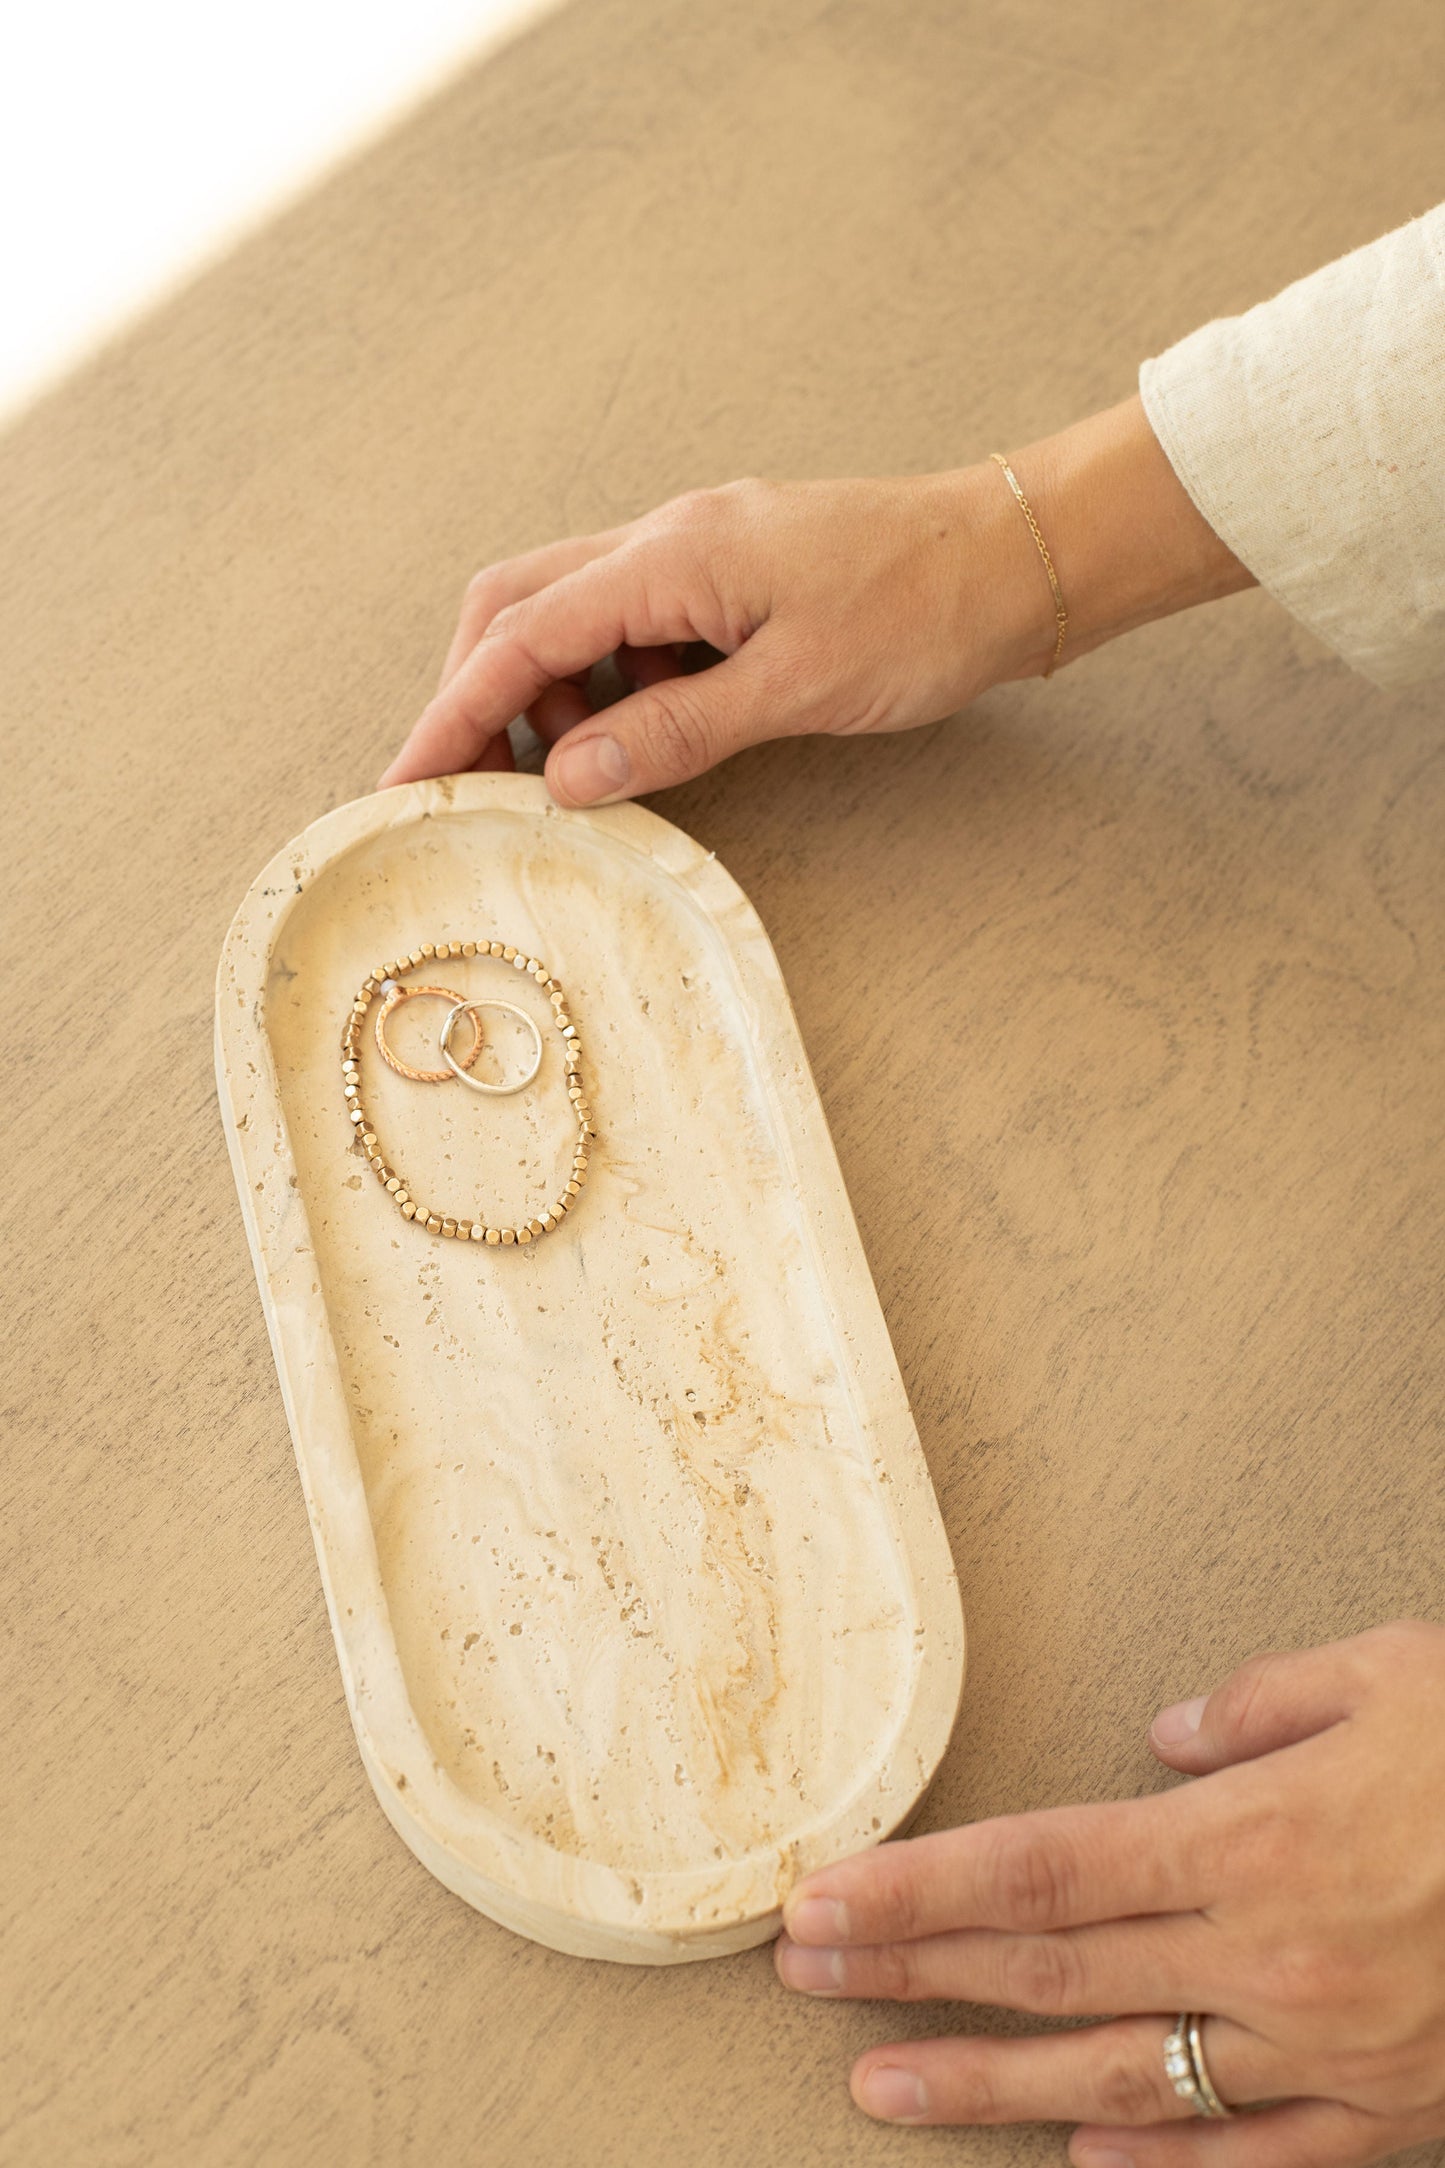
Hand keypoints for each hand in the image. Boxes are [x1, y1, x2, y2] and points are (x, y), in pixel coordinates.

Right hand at [378, 398, 1250, 804]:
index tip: (404, 783)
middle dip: (479, 695)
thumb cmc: (926, 610)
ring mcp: (695, 556)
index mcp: (672, 555)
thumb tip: (565, 778)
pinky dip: (613, 691)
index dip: (452, 713)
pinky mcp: (725, 583)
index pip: (521, 636)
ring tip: (582, 776)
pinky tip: (643, 741)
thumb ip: (677, 731)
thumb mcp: (799, 687)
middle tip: (475, 788)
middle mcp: (666, 540)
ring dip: (553, 699)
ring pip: (572, 618)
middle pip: (519, 606)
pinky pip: (632, 631)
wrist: (1018, 558)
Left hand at [775, 1620, 1444, 2166]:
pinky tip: (1075, 2164)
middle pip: (1051, 1972)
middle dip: (913, 1976)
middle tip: (804, 1980)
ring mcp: (1328, 2054)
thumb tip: (1164, 1734)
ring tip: (880, 2093)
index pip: (1040, 1869)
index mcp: (1256, 1838)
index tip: (825, 1902)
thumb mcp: (1393, 1675)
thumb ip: (1264, 1703)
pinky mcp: (1391, 2118)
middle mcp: (1272, 1957)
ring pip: (1124, 2081)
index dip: (918, 1891)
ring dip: (989, 2086)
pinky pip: (1257, 2165)